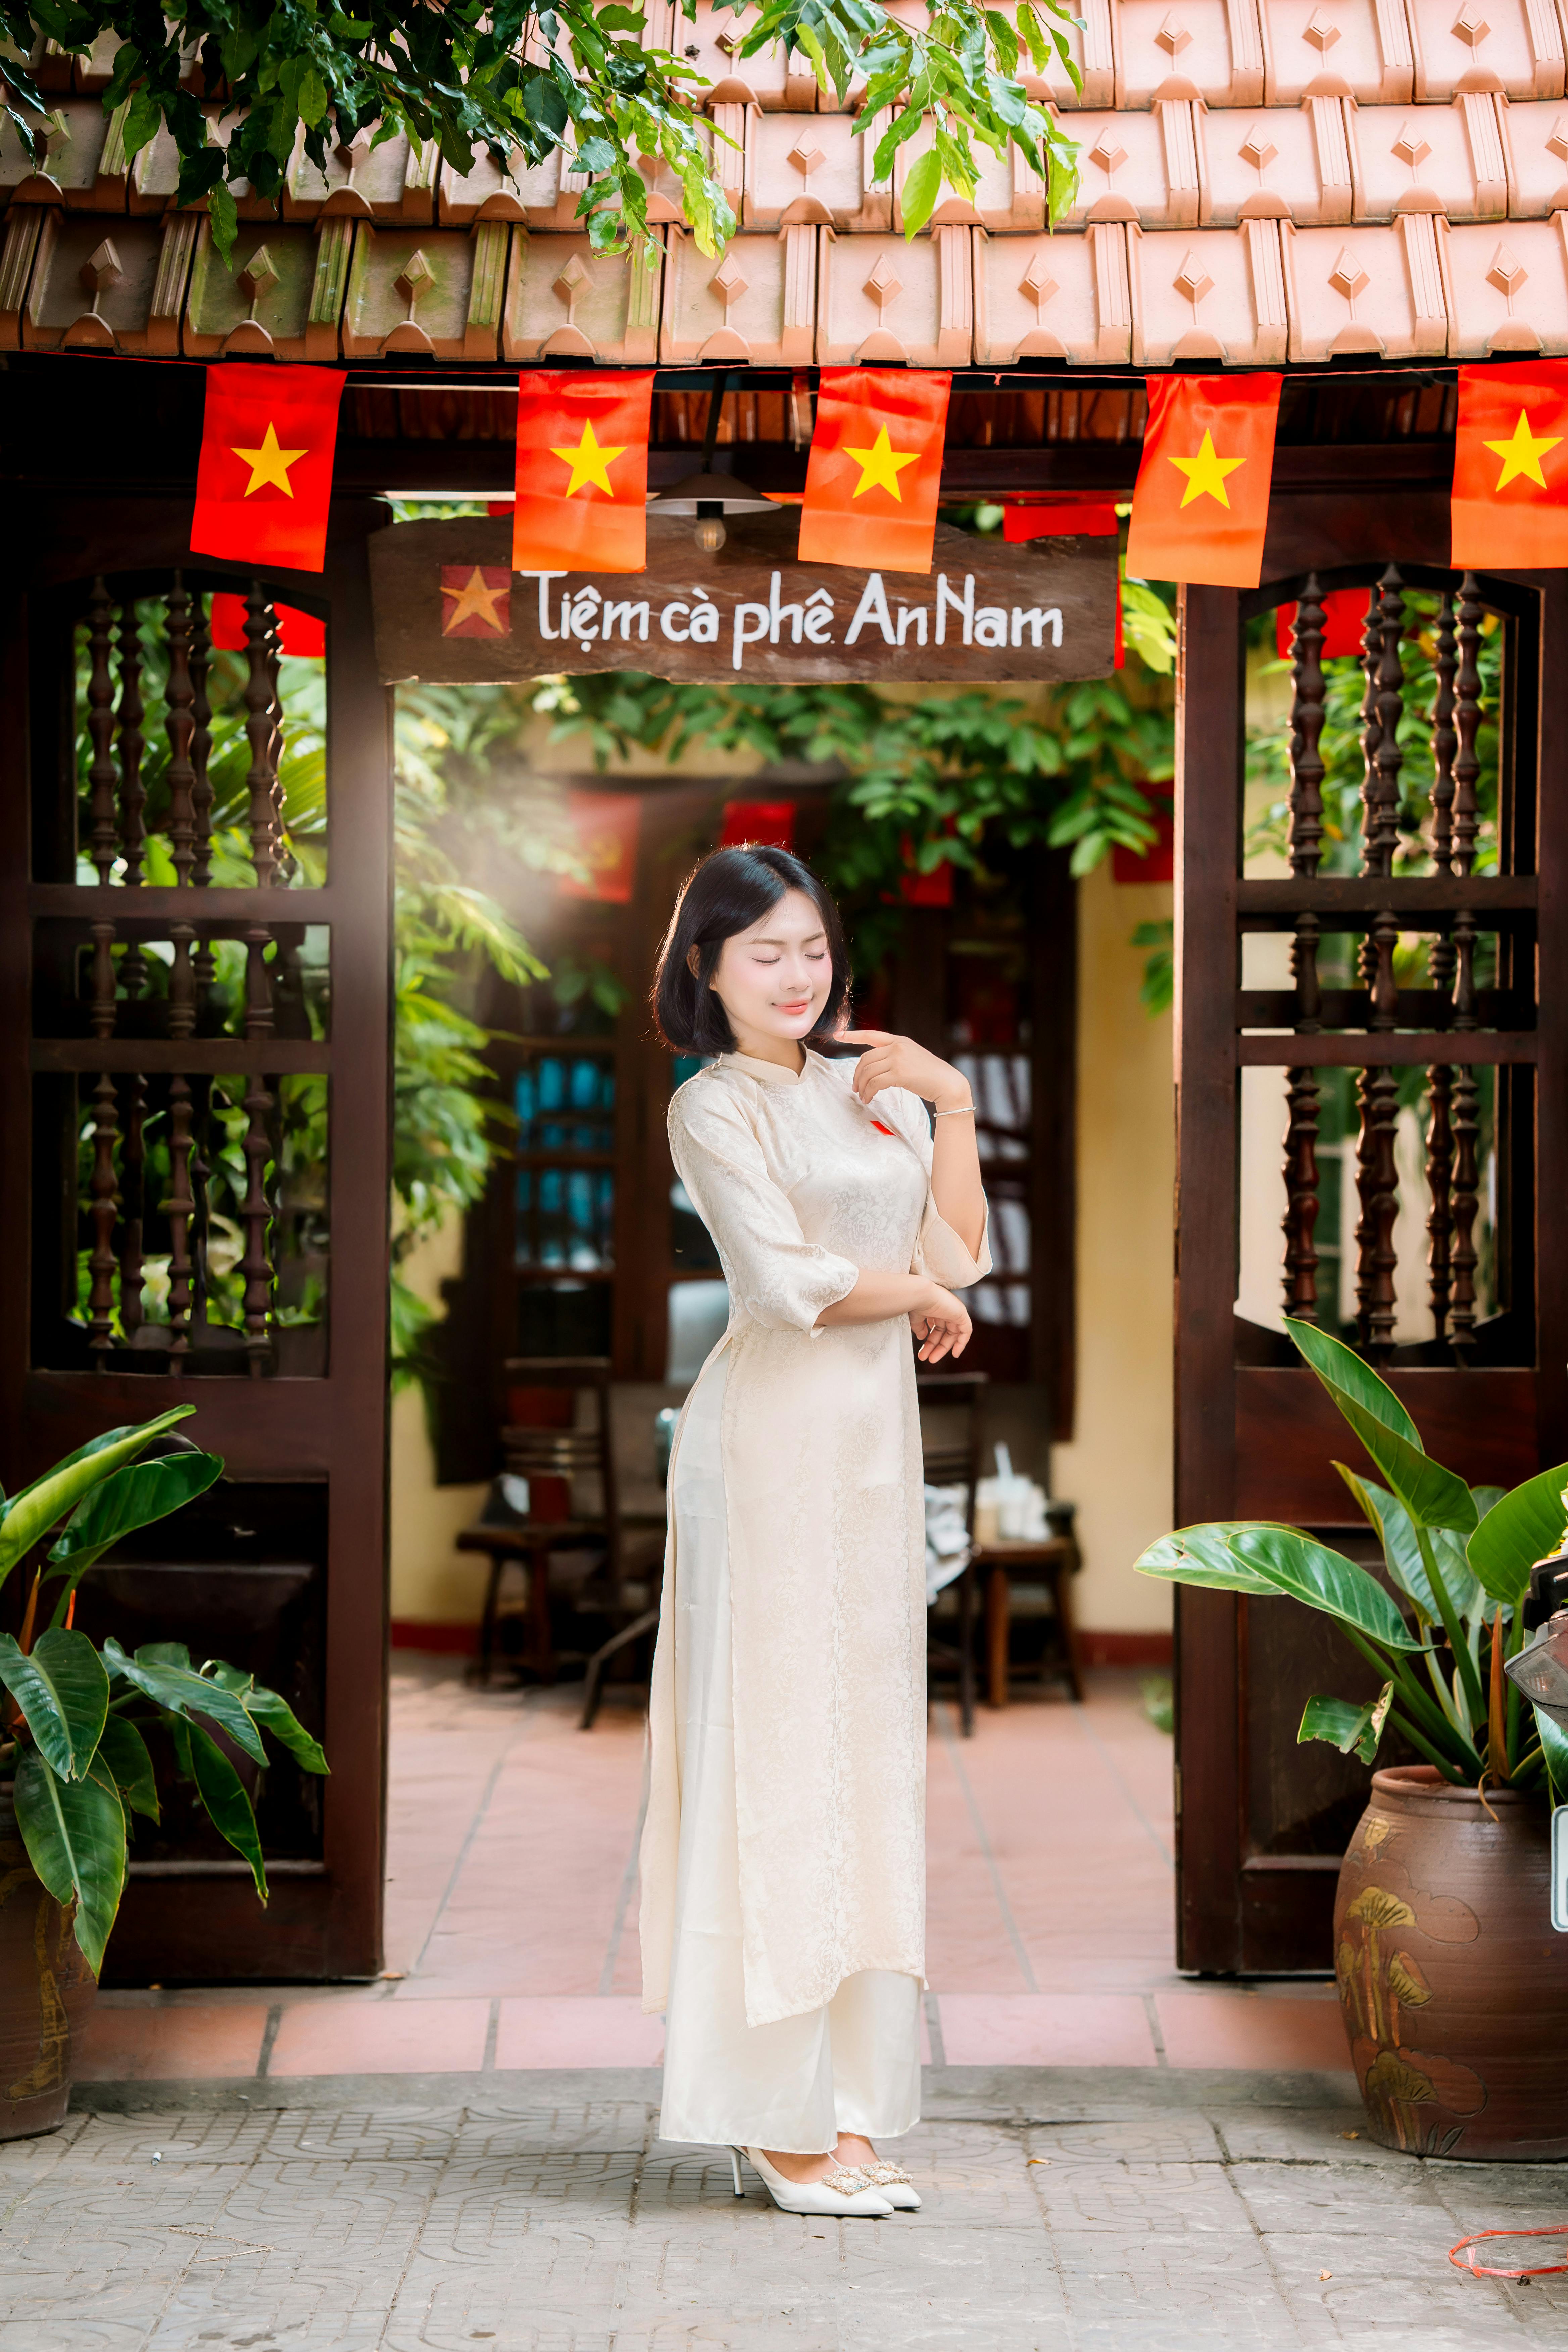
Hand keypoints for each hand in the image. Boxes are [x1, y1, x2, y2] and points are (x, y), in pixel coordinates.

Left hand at [838, 1030, 971, 1114]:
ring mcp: (898, 1058)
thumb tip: (875, 1067)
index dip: (852, 1035)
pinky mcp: (899, 1073)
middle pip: (865, 1059)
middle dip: (857, 1074)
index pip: (871, 1035)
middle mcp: (897, 1046)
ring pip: (868, 1072)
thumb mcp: (912, 1057)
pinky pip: (874, 1083)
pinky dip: (868, 1092)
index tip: (837, 1035)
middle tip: (855, 1087)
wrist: (948, 1083)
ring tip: (862, 1096)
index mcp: (900, 1040)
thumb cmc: (931, 1075)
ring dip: (861, 1086)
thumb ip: (895, 1056)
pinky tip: (869, 1099)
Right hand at [910, 1284, 970, 1363]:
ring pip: (952, 1335)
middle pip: (943, 1333)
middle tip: (926, 1358)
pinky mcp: (961, 1314)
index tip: (924, 1353)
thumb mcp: (915, 1318)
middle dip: (934, 1347)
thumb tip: (922, 1337)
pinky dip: (962, 1343)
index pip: (937, 1328)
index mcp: (935, 1308)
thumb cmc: (915, 1303)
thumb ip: (920, 1327)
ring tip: (931, 1359)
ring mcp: (954, 1311)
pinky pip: (965, 1331)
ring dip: (942, 1348)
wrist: (919, 1294)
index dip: (931, 1342)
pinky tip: (955, 1354)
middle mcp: (946, 1309)